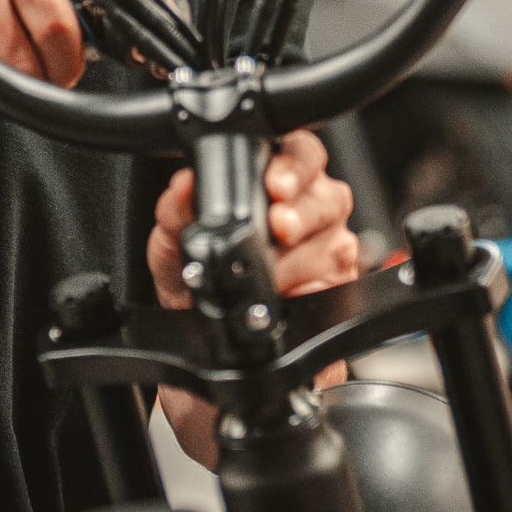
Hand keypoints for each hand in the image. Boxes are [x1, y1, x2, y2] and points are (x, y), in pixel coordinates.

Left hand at [147, 132, 358, 465]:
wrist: (210, 356)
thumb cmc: (199, 287)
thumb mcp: (173, 247)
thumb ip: (174, 213)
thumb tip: (183, 186)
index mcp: (275, 188)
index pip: (300, 154)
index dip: (294, 164)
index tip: (274, 184)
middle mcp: (310, 217)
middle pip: (329, 195)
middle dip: (303, 209)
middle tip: (279, 227)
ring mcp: (330, 257)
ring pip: (336, 243)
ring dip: (300, 258)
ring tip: (273, 273)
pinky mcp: (338, 298)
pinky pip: (337, 290)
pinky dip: (311, 293)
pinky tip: (289, 299)